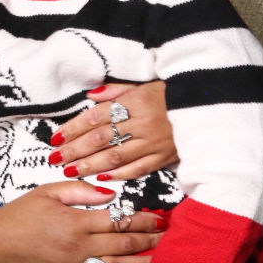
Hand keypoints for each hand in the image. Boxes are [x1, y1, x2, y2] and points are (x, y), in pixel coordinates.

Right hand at [0, 180, 165, 262]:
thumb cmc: (22, 213)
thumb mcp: (48, 191)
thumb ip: (80, 190)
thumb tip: (110, 194)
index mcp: (75, 221)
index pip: (119, 221)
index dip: (142, 219)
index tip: (160, 218)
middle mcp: (78, 247)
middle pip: (123, 245)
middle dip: (150, 241)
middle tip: (169, 238)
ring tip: (161, 261)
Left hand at [50, 80, 177, 180]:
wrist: (207, 106)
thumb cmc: (170, 94)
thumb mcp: (143, 84)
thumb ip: (115, 91)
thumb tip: (89, 97)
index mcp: (135, 102)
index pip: (97, 117)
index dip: (74, 128)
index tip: (56, 138)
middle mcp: (142, 123)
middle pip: (101, 139)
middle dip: (75, 150)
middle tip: (55, 158)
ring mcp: (154, 142)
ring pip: (116, 157)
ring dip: (90, 165)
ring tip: (70, 170)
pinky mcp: (165, 157)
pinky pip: (138, 169)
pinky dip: (118, 175)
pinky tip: (100, 179)